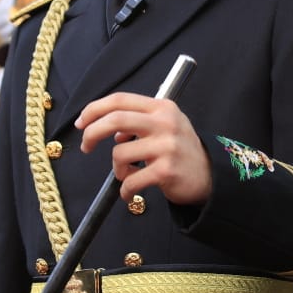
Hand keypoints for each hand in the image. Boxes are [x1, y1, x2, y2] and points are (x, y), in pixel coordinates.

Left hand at [76, 92, 210, 205]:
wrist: (211, 176)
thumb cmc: (181, 150)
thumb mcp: (166, 125)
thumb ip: (139, 121)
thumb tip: (112, 132)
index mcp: (162, 107)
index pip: (119, 100)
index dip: (94, 109)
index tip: (81, 123)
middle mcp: (165, 123)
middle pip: (115, 119)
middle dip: (92, 134)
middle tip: (85, 147)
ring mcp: (166, 147)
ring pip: (119, 154)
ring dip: (116, 169)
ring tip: (128, 174)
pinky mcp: (166, 171)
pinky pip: (130, 180)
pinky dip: (125, 189)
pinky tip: (130, 192)